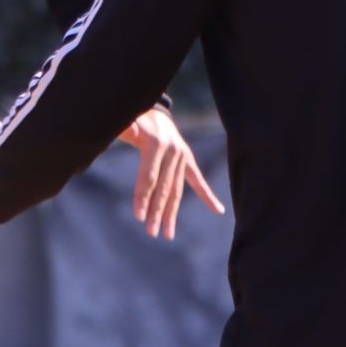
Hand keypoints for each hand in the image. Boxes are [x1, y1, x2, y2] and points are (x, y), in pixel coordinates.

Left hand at [118, 106, 225, 239]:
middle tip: (151, 232)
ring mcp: (182, 157)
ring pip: (177, 189)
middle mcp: (173, 152)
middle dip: (156, 211)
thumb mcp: (127, 123)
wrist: (154, 112)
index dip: (143, 197)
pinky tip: (219, 211)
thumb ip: (126, 128)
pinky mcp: (188, 160)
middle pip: (164, 188)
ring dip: (172, 213)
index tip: (138, 217)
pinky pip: (197, 181)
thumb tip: (127, 129)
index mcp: (156, 144)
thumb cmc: (135, 121)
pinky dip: (208, 196)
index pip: (149, 177)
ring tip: (167, 234)